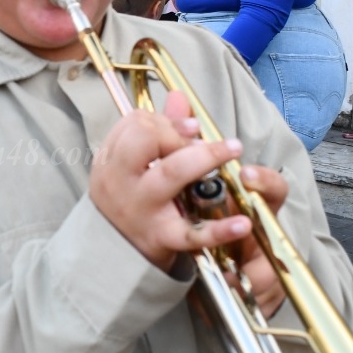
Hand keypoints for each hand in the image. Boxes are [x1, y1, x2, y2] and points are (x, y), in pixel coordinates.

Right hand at [88, 91, 288, 311]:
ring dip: (205, 157)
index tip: (187, 128)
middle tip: (201, 137)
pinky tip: (242, 222)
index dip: (164, 121)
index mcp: (112, 160)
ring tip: (232, 149)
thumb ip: (158, 129)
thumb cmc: (128, 200)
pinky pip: (192, 233)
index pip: (135, 124)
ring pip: (170, 173)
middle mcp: (122, 182)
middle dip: (177, 131)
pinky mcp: (162, 238)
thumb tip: (180, 96)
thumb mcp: (132, 165)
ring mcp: (142, 209)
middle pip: (144, 139)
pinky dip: (219, 229)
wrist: (110, 256)